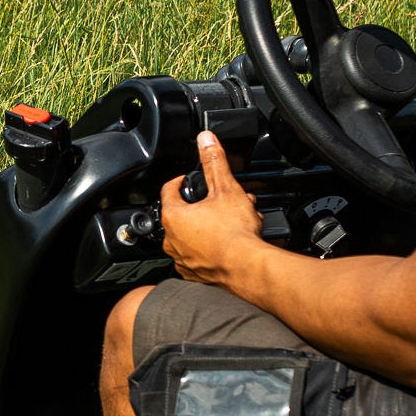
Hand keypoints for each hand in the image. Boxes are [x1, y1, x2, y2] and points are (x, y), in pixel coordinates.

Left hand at [160, 132, 268, 287]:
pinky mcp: (196, 275)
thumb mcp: (226, 188)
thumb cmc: (234, 234)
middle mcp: (172, 241)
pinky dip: (212, 248)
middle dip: (202, 205)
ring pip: (192, 236)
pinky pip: (200, 256)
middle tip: (219, 202)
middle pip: (182, 214)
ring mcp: (183, 260)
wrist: (247, 268)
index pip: (168, 191)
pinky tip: (230, 243)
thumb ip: (214, 162)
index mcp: (174, 217)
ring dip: (209, 227)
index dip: (180, 181)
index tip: (187, 179)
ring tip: (231, 221)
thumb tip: (206, 140)